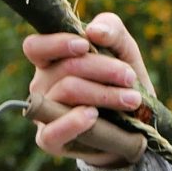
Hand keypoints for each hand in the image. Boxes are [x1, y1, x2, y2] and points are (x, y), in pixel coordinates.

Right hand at [22, 12, 153, 168]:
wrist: (135, 126)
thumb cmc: (123, 82)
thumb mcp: (124, 50)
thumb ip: (112, 30)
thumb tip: (94, 31)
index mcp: (52, 60)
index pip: (35, 47)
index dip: (58, 43)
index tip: (86, 45)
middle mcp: (42, 85)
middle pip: (64, 68)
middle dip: (103, 69)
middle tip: (130, 77)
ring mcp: (43, 113)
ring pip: (67, 92)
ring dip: (105, 94)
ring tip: (132, 99)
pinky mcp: (49, 140)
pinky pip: (51, 133)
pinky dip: (72, 123)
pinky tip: (93, 116)